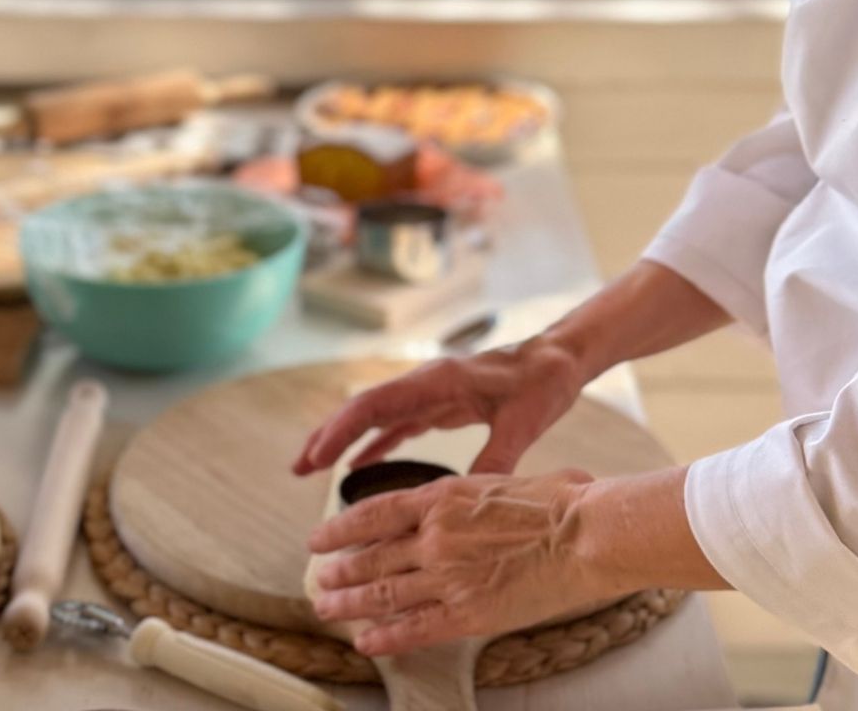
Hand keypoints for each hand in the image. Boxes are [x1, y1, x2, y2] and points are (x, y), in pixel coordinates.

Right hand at [292, 339, 588, 477]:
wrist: (559, 358)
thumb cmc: (543, 383)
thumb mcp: (522, 423)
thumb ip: (494, 458)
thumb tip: (464, 500)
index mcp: (436, 380)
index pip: (375, 405)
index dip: (341, 431)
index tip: (316, 457)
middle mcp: (424, 383)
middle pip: (363, 409)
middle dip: (327, 436)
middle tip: (297, 468)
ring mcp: (429, 394)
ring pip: (374, 418)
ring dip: (343, 441)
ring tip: (311, 469)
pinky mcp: (440, 405)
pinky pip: (396, 426)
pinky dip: (373, 445)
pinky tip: (355, 468)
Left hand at [308, 470, 609, 654]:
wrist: (589, 534)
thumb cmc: (563, 502)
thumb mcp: (507, 479)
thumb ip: (478, 491)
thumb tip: (481, 490)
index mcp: (442, 498)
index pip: (374, 514)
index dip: (340, 528)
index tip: (320, 539)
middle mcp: (435, 537)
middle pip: (372, 557)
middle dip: (340, 571)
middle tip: (320, 579)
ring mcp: (448, 577)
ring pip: (384, 593)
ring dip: (350, 603)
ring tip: (327, 608)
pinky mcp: (469, 614)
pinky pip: (416, 629)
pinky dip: (386, 637)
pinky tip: (366, 641)